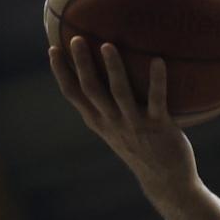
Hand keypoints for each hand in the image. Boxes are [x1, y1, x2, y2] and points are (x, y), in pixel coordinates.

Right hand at [49, 37, 198, 192]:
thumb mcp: (120, 129)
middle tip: (77, 38)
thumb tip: (108, 78)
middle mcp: (112, 122)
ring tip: (108, 45)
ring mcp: (134, 125)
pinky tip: (158, 60)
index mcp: (99, 121)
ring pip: (119, 93)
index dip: (61, 72)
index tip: (53, 48)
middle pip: (91, 89)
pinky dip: (157, 80)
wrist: (166, 181)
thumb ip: (111, 107)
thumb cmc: (144, 149)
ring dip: (113, 69)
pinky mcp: (158, 127)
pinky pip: (157, 100)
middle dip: (81, 64)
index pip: (73, 94)